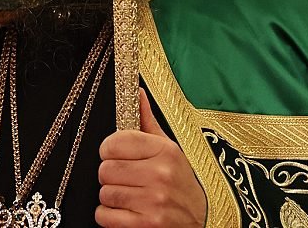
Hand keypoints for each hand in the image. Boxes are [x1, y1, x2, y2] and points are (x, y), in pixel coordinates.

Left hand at [95, 89, 205, 227]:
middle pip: (106, 169)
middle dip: (111, 175)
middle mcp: (160, 175)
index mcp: (165, 151)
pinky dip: (109, 216)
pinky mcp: (146, 225)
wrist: (203, 219)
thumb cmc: (181, 183)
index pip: (114, 142)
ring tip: (130, 196)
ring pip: (105, 193)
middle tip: (127, 179)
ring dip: (112, 197)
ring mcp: (153, 201)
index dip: (110, 150)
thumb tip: (137, 92)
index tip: (116, 155)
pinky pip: (104, 215)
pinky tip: (127, 212)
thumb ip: (147, 121)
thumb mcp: (169, 149)